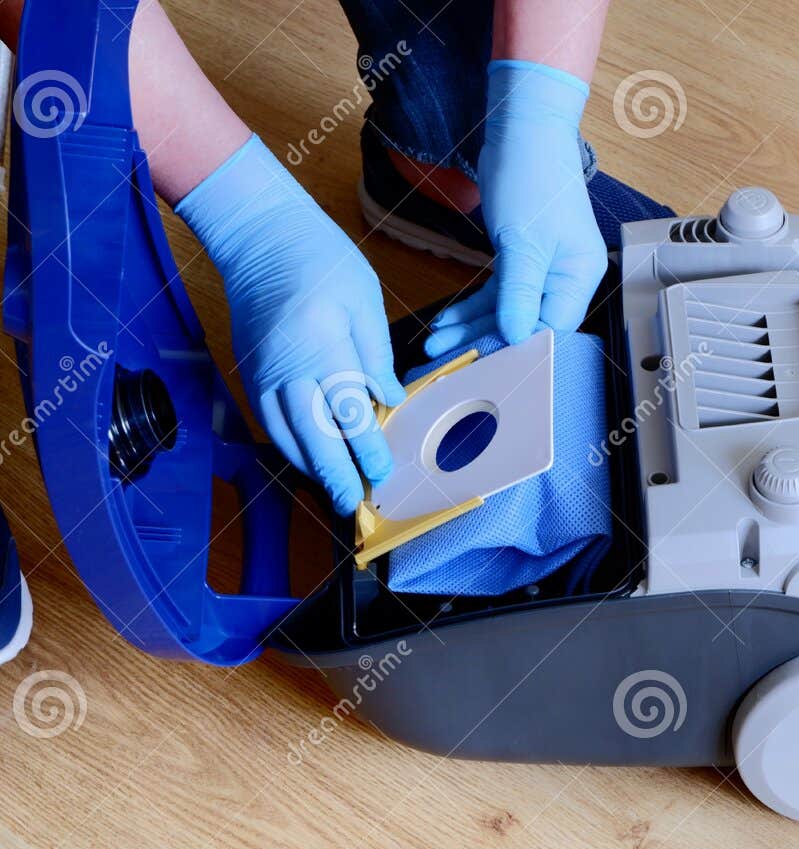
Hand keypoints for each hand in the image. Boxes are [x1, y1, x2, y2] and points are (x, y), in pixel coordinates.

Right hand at [175, 136, 404, 514]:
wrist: (260, 235)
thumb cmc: (321, 260)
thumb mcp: (364, 302)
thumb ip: (376, 357)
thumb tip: (390, 402)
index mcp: (321, 345)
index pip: (347, 410)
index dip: (364, 448)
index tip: (380, 472)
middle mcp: (286, 365)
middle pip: (311, 434)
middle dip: (334, 474)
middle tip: (353, 504)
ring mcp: (261, 371)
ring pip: (285, 433)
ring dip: (310, 466)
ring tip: (334, 490)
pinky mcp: (249, 370)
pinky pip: (267, 419)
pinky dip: (288, 444)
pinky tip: (307, 459)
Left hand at [424, 62, 604, 357]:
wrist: (523, 129)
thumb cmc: (532, 176)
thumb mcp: (523, 242)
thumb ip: (519, 294)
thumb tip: (516, 336)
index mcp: (579, 276)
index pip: (552, 328)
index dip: (517, 346)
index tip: (481, 360)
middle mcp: (567, 277)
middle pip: (527, 324)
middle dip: (484, 340)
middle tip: (447, 358)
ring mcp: (545, 268)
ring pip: (507, 310)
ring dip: (471, 326)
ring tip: (437, 341)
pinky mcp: (523, 258)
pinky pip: (498, 292)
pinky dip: (474, 305)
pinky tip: (449, 319)